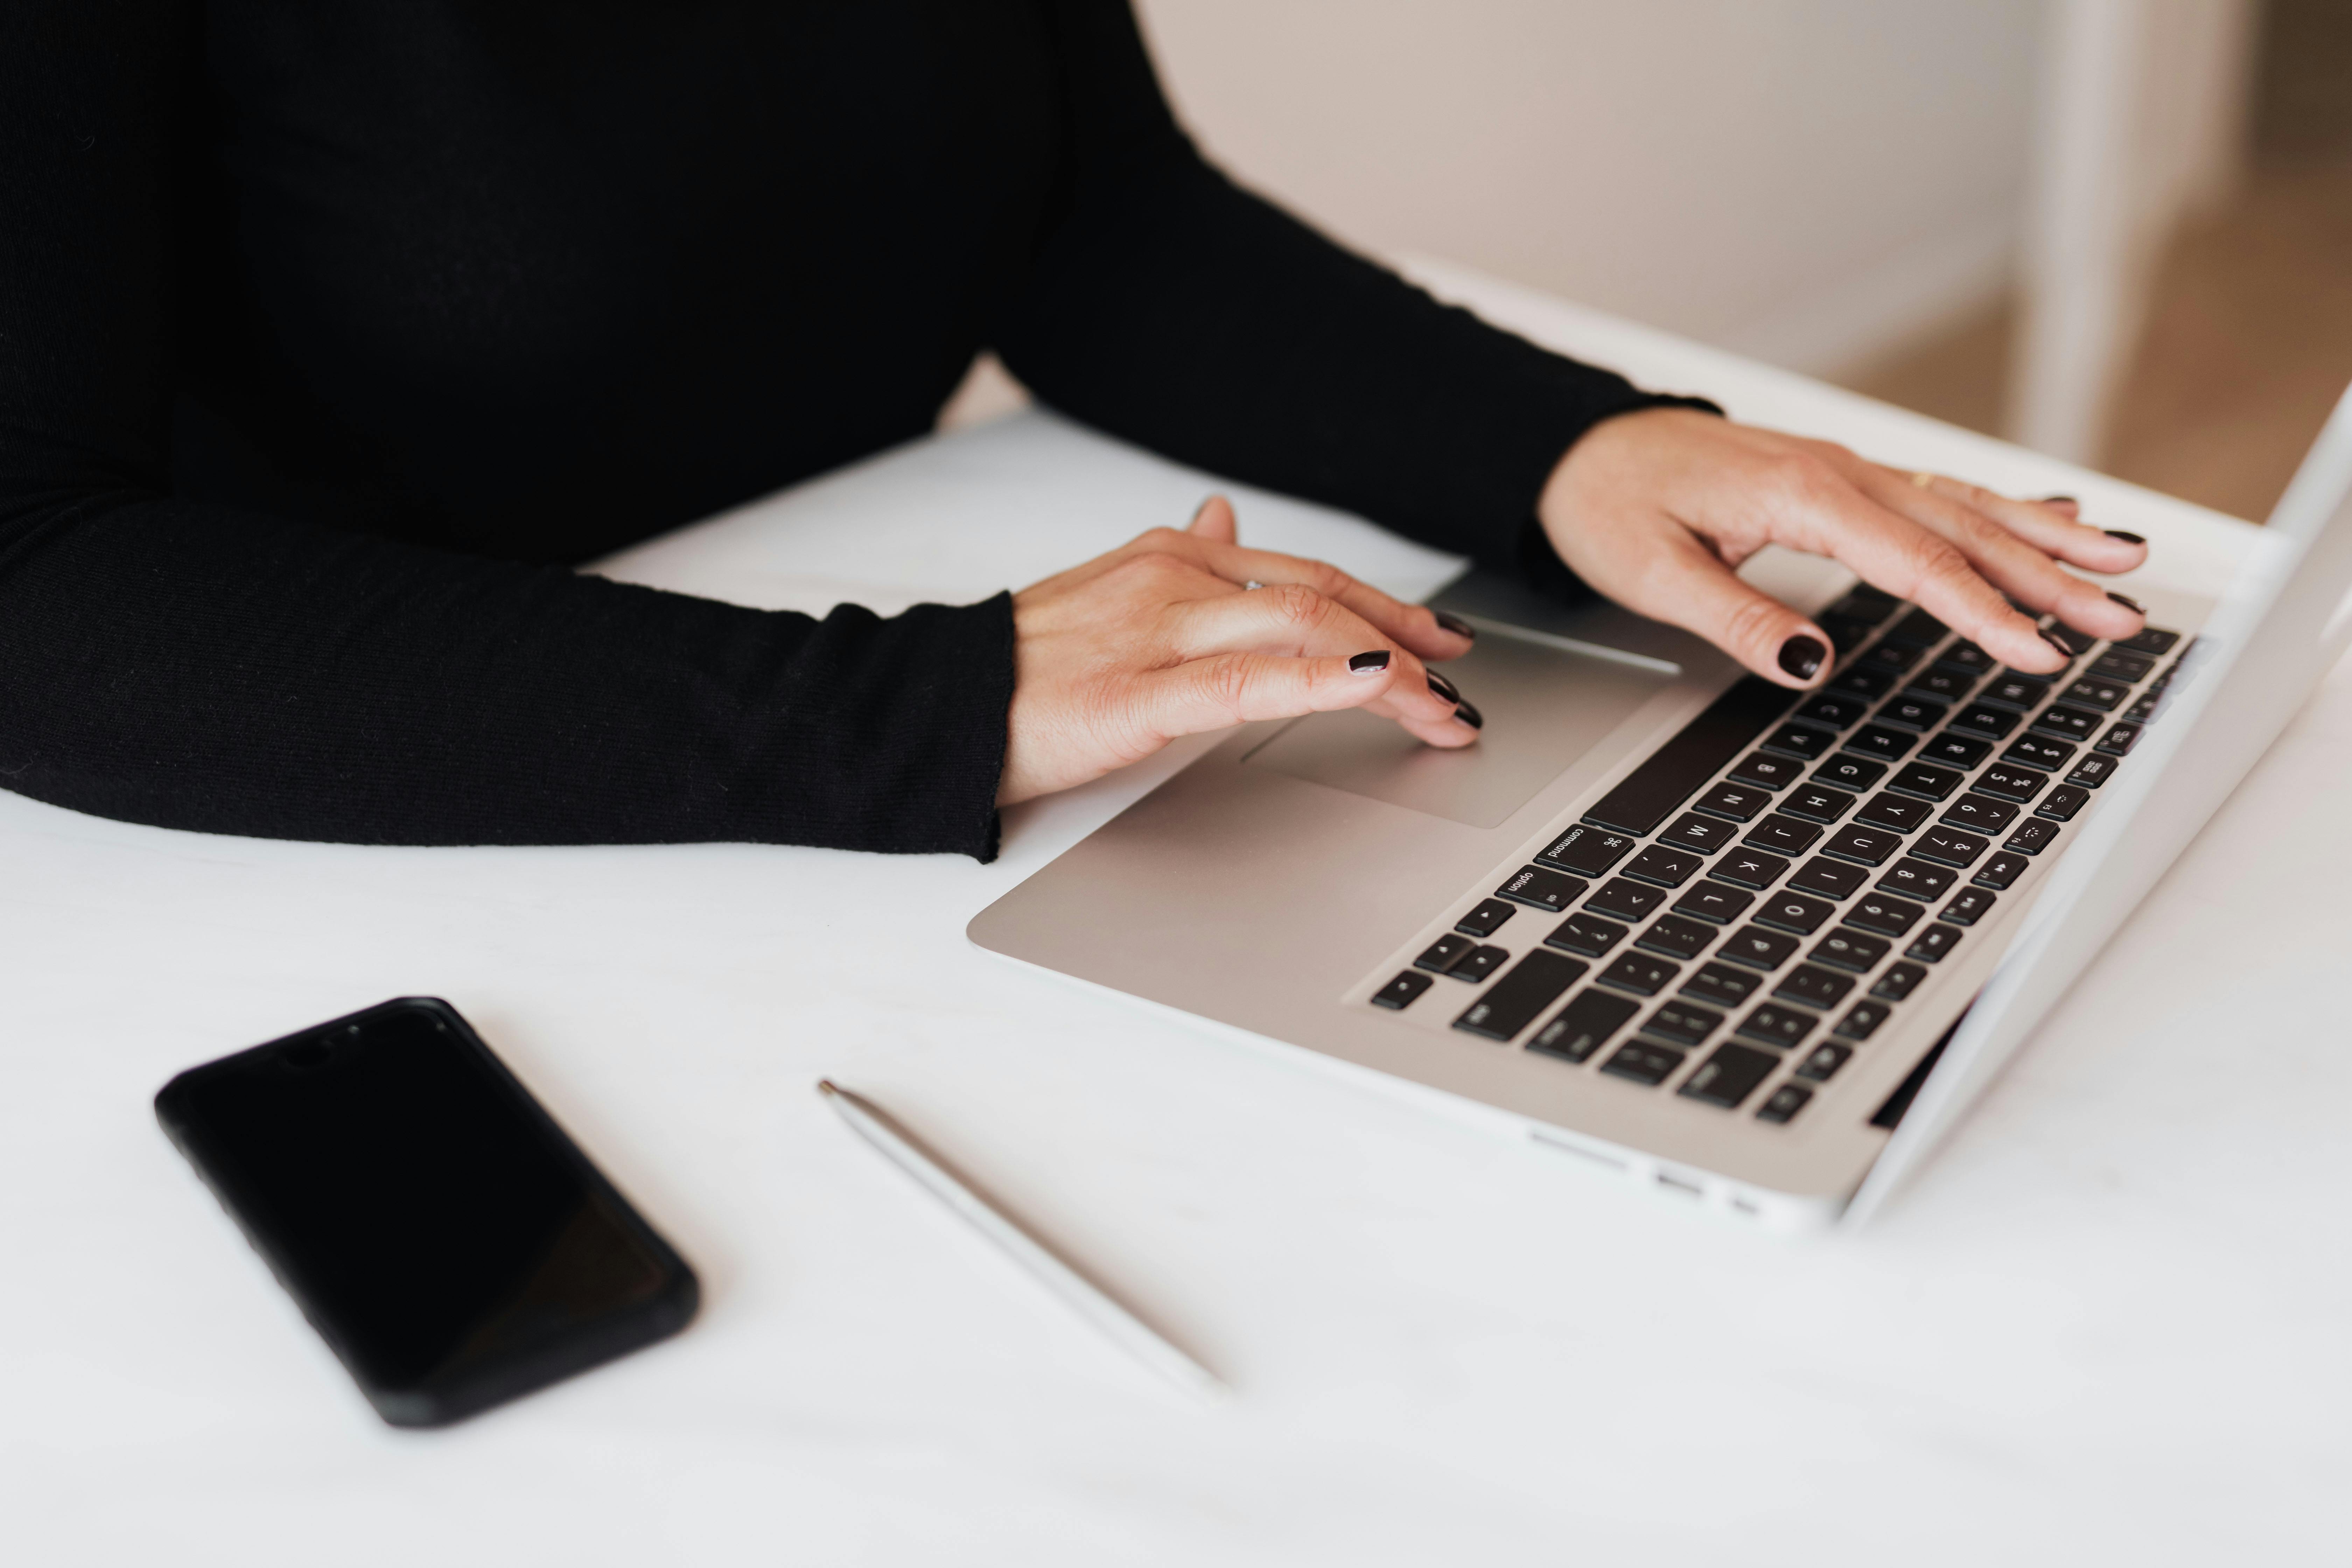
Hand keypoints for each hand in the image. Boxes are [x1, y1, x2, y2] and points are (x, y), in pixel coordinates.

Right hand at [997, 497, 1478, 805]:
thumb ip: (1179, 559)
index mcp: (1171, 557)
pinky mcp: (1136, 694)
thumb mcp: (1109, 593)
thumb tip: (1223, 517)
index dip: (1384, 606)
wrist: (936, 704)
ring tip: (1443, 709)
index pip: (1305, 575)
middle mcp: (1174, 580)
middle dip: (1408, 639)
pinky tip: (1374, 687)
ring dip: (1392, 671)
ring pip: (1302, 632)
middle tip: (1463, 681)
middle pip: (1321, 600)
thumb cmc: (1022, 664)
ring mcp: (1156, 631)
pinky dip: (1322, 681)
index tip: (1438, 639)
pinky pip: (1246, 682)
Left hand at [1537, 408, 2149, 686]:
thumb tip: (1807, 664)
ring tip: (2124, 566)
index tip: (2040, 651)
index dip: (1983, 611)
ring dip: (2047, 539)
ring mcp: (1846, 471)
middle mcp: (1837, 474)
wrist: (1582, 450)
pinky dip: (2004, 507)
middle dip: (2051, 577)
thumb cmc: (1610, 505)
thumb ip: (1733, 617)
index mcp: (1800, 495)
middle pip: (1964, 531)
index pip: (1915, 563)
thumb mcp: (1650, 573)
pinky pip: (1939, 494)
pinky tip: (2056, 518)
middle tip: (2125, 615)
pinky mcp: (1842, 480)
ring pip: (1965, 505)